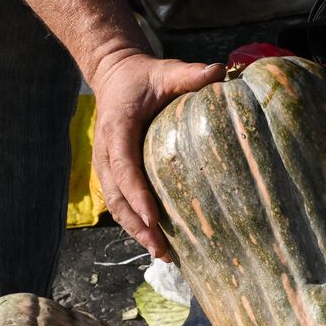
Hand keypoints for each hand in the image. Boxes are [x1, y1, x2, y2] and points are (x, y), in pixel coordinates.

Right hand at [92, 51, 225, 259]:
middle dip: (138, 226)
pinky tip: (155, 242)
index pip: (124, 167)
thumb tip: (220, 71)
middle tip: (161, 249)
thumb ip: (190, 75)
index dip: (137, 194)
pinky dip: (134, 224)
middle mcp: (106, 151)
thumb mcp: (167, 71)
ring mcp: (105, 165)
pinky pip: (119, 203)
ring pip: (115, 206)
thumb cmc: (144, 76)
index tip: (154, 218)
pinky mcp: (110, 173)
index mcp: (117, 129)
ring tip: (161, 254)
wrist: (114, 74)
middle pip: (117, 197)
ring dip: (135, 232)